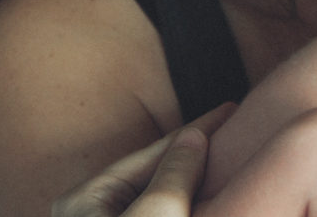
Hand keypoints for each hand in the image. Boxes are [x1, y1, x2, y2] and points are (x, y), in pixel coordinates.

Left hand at [52, 103, 236, 216]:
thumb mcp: (156, 214)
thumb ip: (176, 173)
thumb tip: (195, 138)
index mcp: (85, 199)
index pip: (152, 150)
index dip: (196, 128)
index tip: (230, 109)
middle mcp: (93, 214)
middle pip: (155, 172)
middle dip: (194, 152)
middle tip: (231, 133)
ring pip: (161, 196)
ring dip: (193, 180)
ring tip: (225, 162)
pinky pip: (163, 212)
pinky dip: (187, 200)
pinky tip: (208, 195)